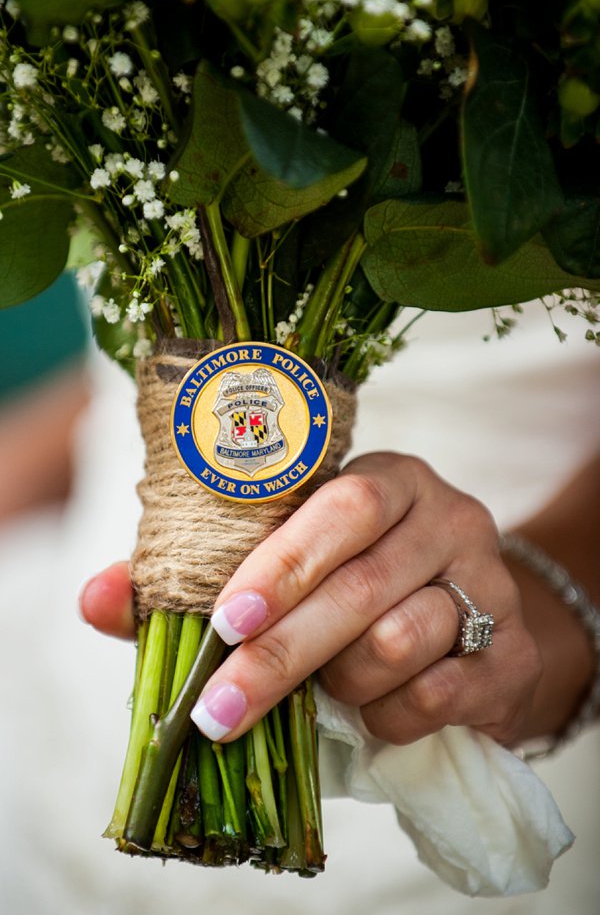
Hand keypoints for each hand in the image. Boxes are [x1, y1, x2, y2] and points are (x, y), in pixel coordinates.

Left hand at [80, 452, 540, 746]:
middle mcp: (449, 518)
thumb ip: (193, 580)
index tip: (224, 621)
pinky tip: (372, 712)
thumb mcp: (290, 569)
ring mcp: (489, 582)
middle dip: (283, 655)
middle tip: (217, 710)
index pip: (343, 506)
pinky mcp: (511, 651)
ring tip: (325, 692)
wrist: (474, 627)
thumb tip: (93, 597)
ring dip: (341, 685)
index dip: (284, 564)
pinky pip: (437, 695)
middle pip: (363, 586)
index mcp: (391, 479)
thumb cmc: (362, 588)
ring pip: (399, 642)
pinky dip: (387, 717)